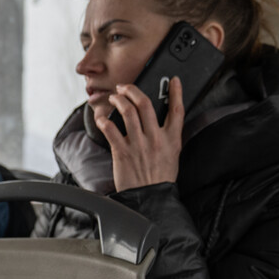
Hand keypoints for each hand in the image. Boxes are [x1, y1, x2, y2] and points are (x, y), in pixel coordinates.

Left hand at [95, 76, 184, 191]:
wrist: (149, 198)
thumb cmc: (159, 177)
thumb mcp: (172, 154)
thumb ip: (168, 136)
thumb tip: (160, 119)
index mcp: (171, 139)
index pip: (177, 110)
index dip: (177, 92)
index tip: (175, 80)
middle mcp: (155, 139)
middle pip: (145, 104)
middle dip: (133, 90)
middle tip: (125, 87)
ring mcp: (138, 144)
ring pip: (127, 112)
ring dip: (118, 100)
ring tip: (113, 97)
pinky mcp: (122, 152)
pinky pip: (110, 130)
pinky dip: (103, 120)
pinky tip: (101, 117)